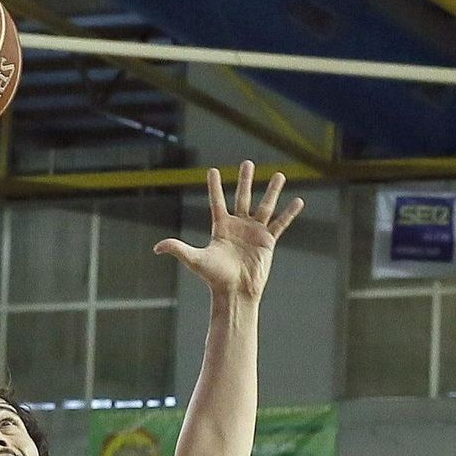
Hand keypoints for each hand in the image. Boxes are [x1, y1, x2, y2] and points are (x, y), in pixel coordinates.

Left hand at [155, 162, 304, 303]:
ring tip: (279, 174)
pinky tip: (298, 201)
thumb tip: (156, 247)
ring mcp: (254, 232)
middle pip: (242, 197)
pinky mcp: (268, 241)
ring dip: (272, 190)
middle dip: (245, 180)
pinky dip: (290, 213)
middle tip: (247, 163)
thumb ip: (178, 249)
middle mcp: (238, 226)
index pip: (217, 202)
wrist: (235, 292)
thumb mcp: (195, 260)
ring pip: (264, 206)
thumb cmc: (214, 278)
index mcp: (221, 227)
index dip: (214, 187)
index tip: (212, 171)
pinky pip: (280, 223)